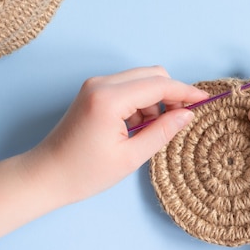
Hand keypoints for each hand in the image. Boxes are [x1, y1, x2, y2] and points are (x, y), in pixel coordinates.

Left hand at [22, 66, 208, 204]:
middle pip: (152, 74)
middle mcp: (102, 84)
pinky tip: (136, 127)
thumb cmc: (84, 173)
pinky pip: (128, 87)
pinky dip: (141, 102)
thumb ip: (163, 131)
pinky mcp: (93, 90)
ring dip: (155, 100)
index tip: (205, 101)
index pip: (159, 85)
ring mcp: (95, 85)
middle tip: (180, 119)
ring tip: (150, 131)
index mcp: (110, 99)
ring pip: (141, 79)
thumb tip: (188, 114)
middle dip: (172, 93)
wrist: (45, 176)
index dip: (186, 92)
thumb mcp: (130, 157)